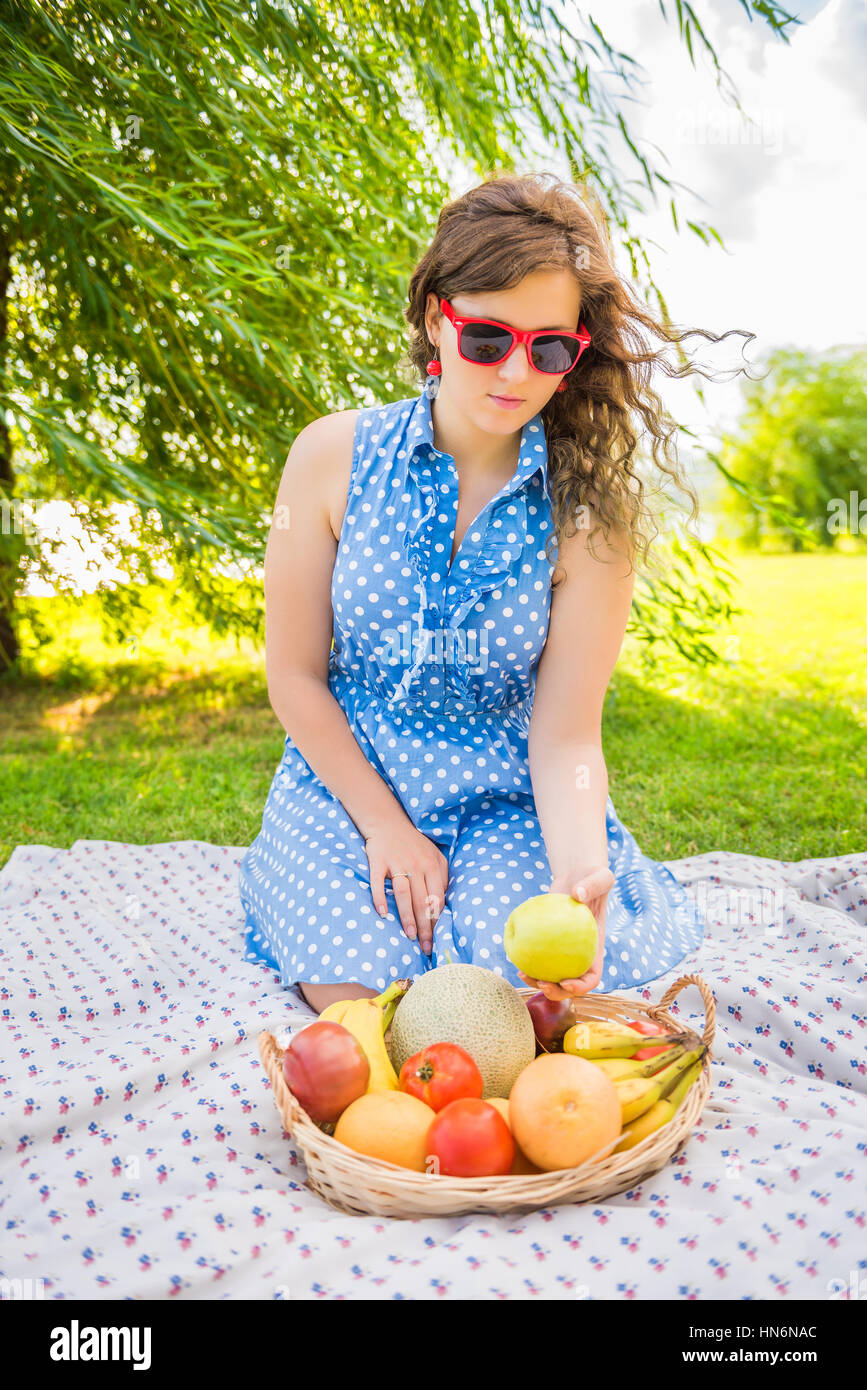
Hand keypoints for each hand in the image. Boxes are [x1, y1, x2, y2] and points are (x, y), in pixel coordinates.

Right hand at [364, 819, 448, 956]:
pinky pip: (378, 882)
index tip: (437, 939)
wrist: (387, 821)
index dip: (437, 921)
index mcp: (433, 864)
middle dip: (425, 926)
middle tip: (425, 947)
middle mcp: (416, 864)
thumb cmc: (413, 843)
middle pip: (422, 900)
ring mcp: (396, 863)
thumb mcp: (434, 855)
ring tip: (409, 936)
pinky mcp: (378, 861)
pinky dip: (380, 898)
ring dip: (407, 916)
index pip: (437, 898)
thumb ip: (441, 876)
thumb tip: (444, 904)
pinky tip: (383, 914)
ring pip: (404, 894)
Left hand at [517, 865, 613, 1000]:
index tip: (566, 982)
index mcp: (595, 950)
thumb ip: (592, 885)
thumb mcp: (600, 877)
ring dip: (537, 982)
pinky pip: (538, 958)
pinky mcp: (548, 944)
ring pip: (551, 976)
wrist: (576, 877)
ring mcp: (563, 952)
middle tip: (540, 982)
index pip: (592, 977)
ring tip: (522, 974)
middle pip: (570, 986)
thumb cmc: (592, 878)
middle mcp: (580, 955)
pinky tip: (514, 958)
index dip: (581, 987)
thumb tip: (577, 893)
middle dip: (556, 993)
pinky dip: (527, 962)